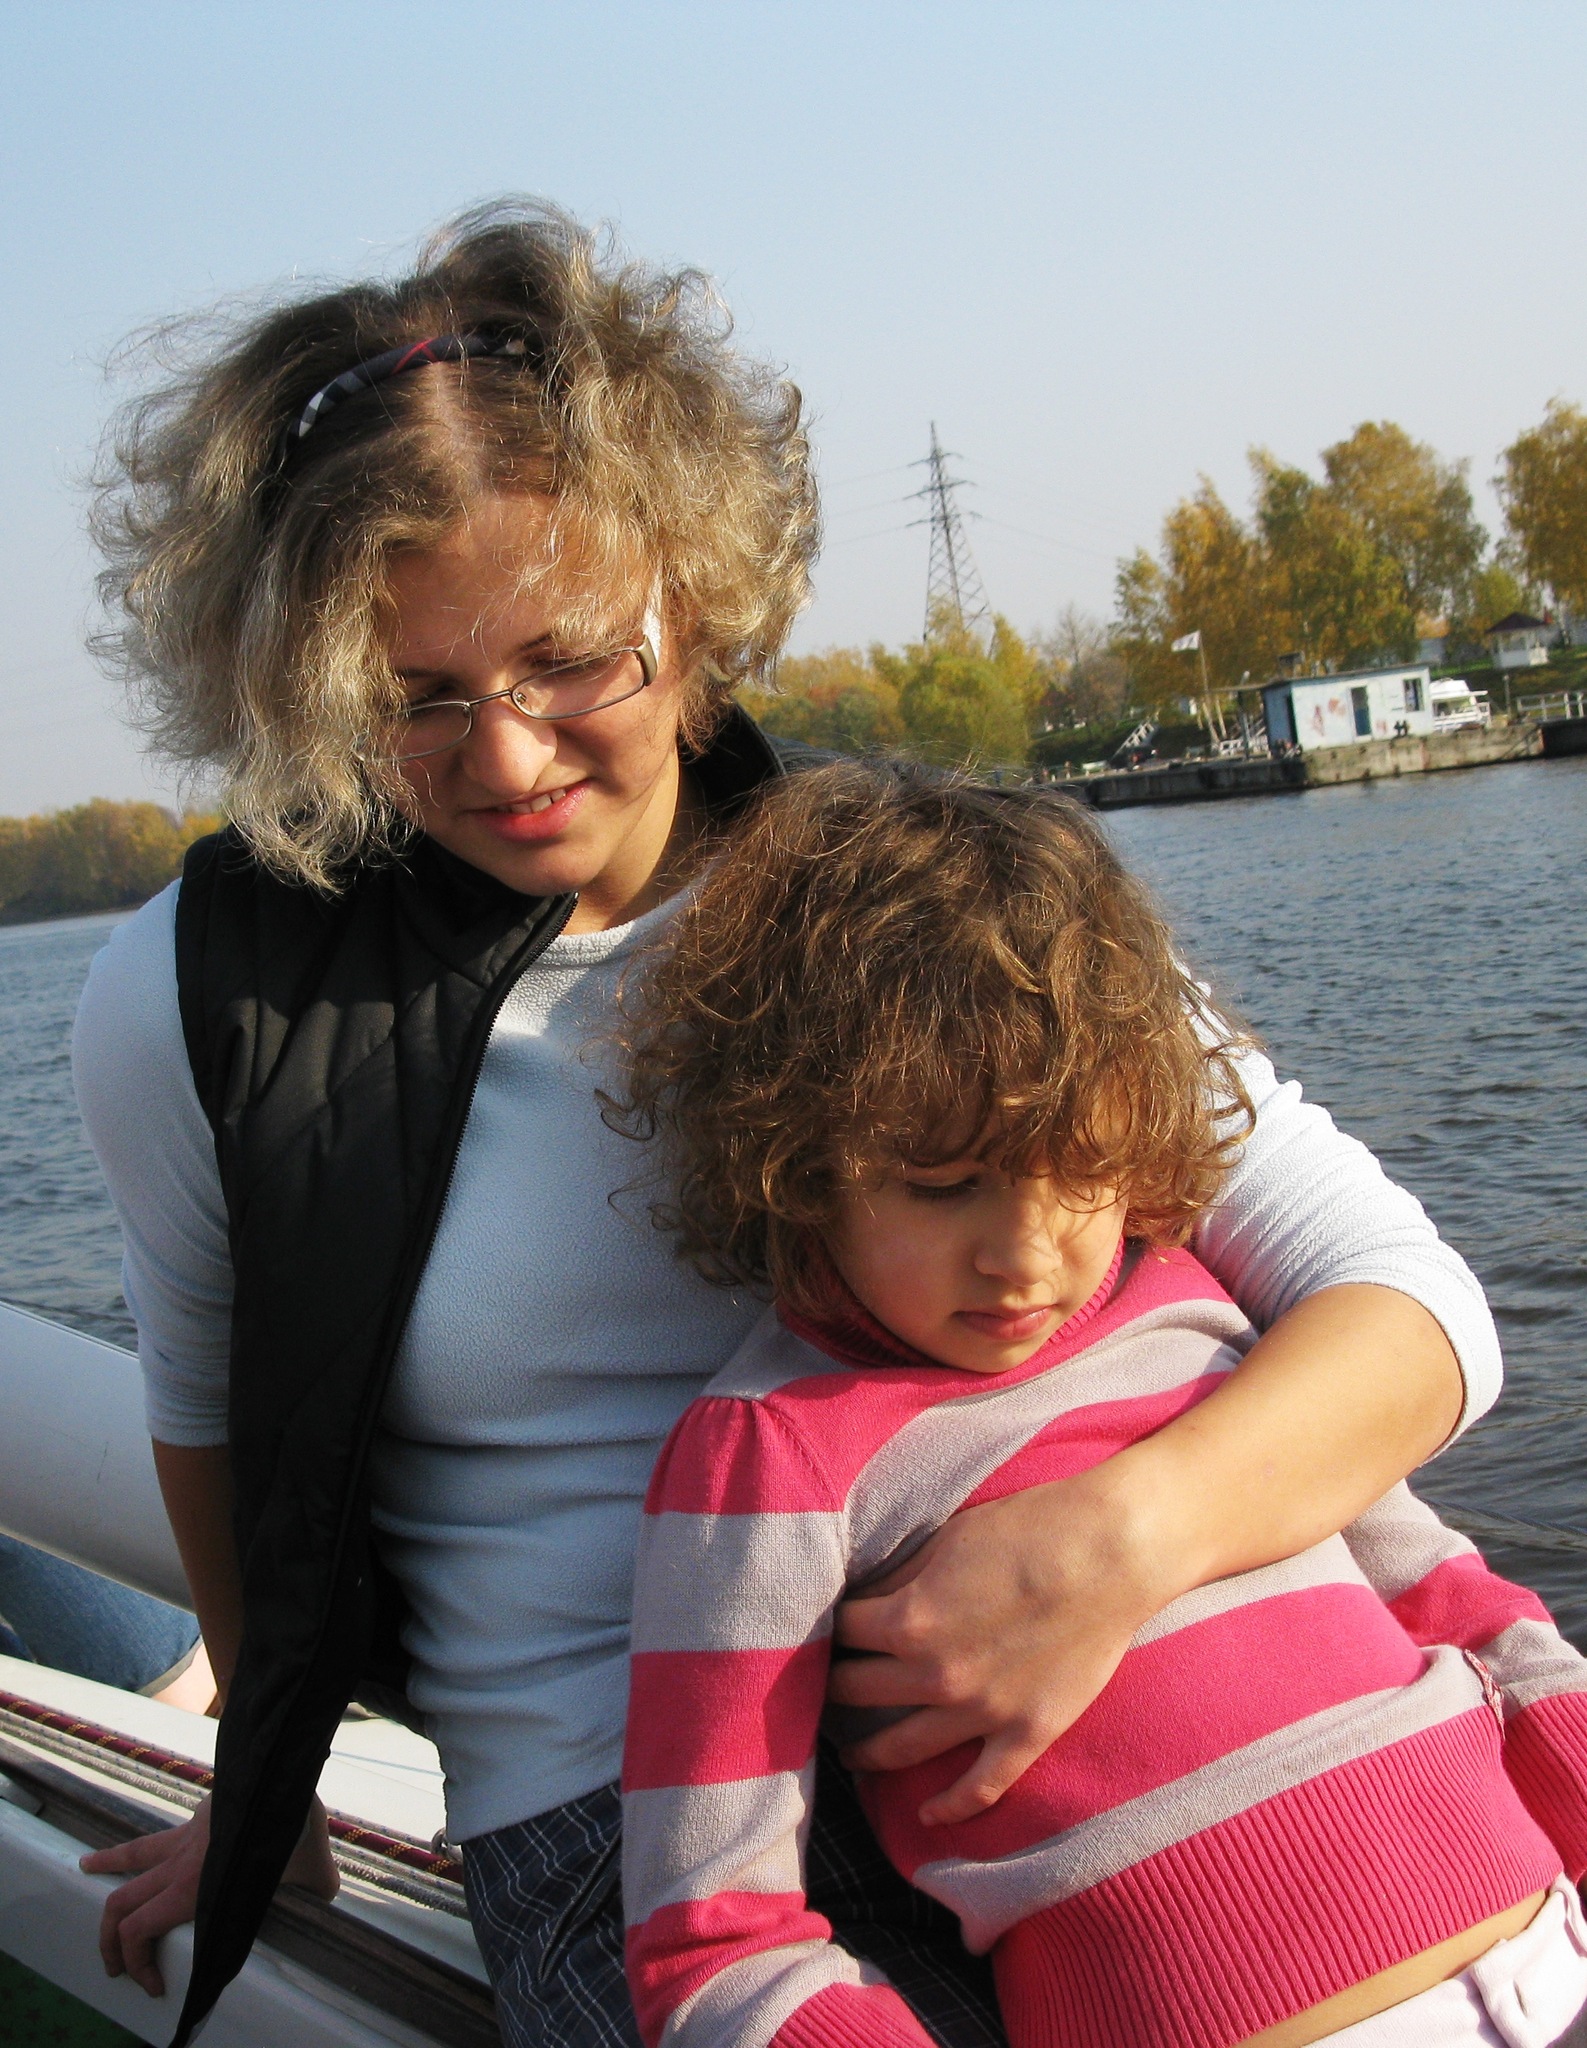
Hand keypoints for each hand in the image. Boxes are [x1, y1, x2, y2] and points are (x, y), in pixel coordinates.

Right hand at [81, 1794, 337, 1995]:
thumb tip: (331, 1893)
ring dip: (109, 1866)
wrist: (282, 1765)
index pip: (140, 1929)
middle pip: (123, 1901)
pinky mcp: (203, 1811)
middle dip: (110, 1938)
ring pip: (136, 1852)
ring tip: (87, 1868)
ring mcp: (189, 1832)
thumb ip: (317, 1885)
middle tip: (112, 1963)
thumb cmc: (295, 1821)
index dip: (137, 1964)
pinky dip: (151, 1843)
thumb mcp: (311, 1867)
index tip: (154, 1986)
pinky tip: (160, 1840)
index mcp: (195, 1884)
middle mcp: (183, 1861)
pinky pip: (168, 1832)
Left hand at [829, 1456, 1172, 1825]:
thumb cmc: (1030, 1530)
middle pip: (857, 1689)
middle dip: (832, 1686)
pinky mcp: (1027, 1734)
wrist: (1112, 1552)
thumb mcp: (947, 1540)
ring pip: (901, 1747)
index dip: (830, 1625)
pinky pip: (980, 1787)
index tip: (824, 1629)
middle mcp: (934, 1674)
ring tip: (848, 1755)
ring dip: (866, 1753)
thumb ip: (901, 1578)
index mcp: (908, 1619)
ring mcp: (981, 1712)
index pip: (843, 1629)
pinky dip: (950, 1807)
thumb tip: (863, 1599)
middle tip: (821, 1689)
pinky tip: (927, 1813)